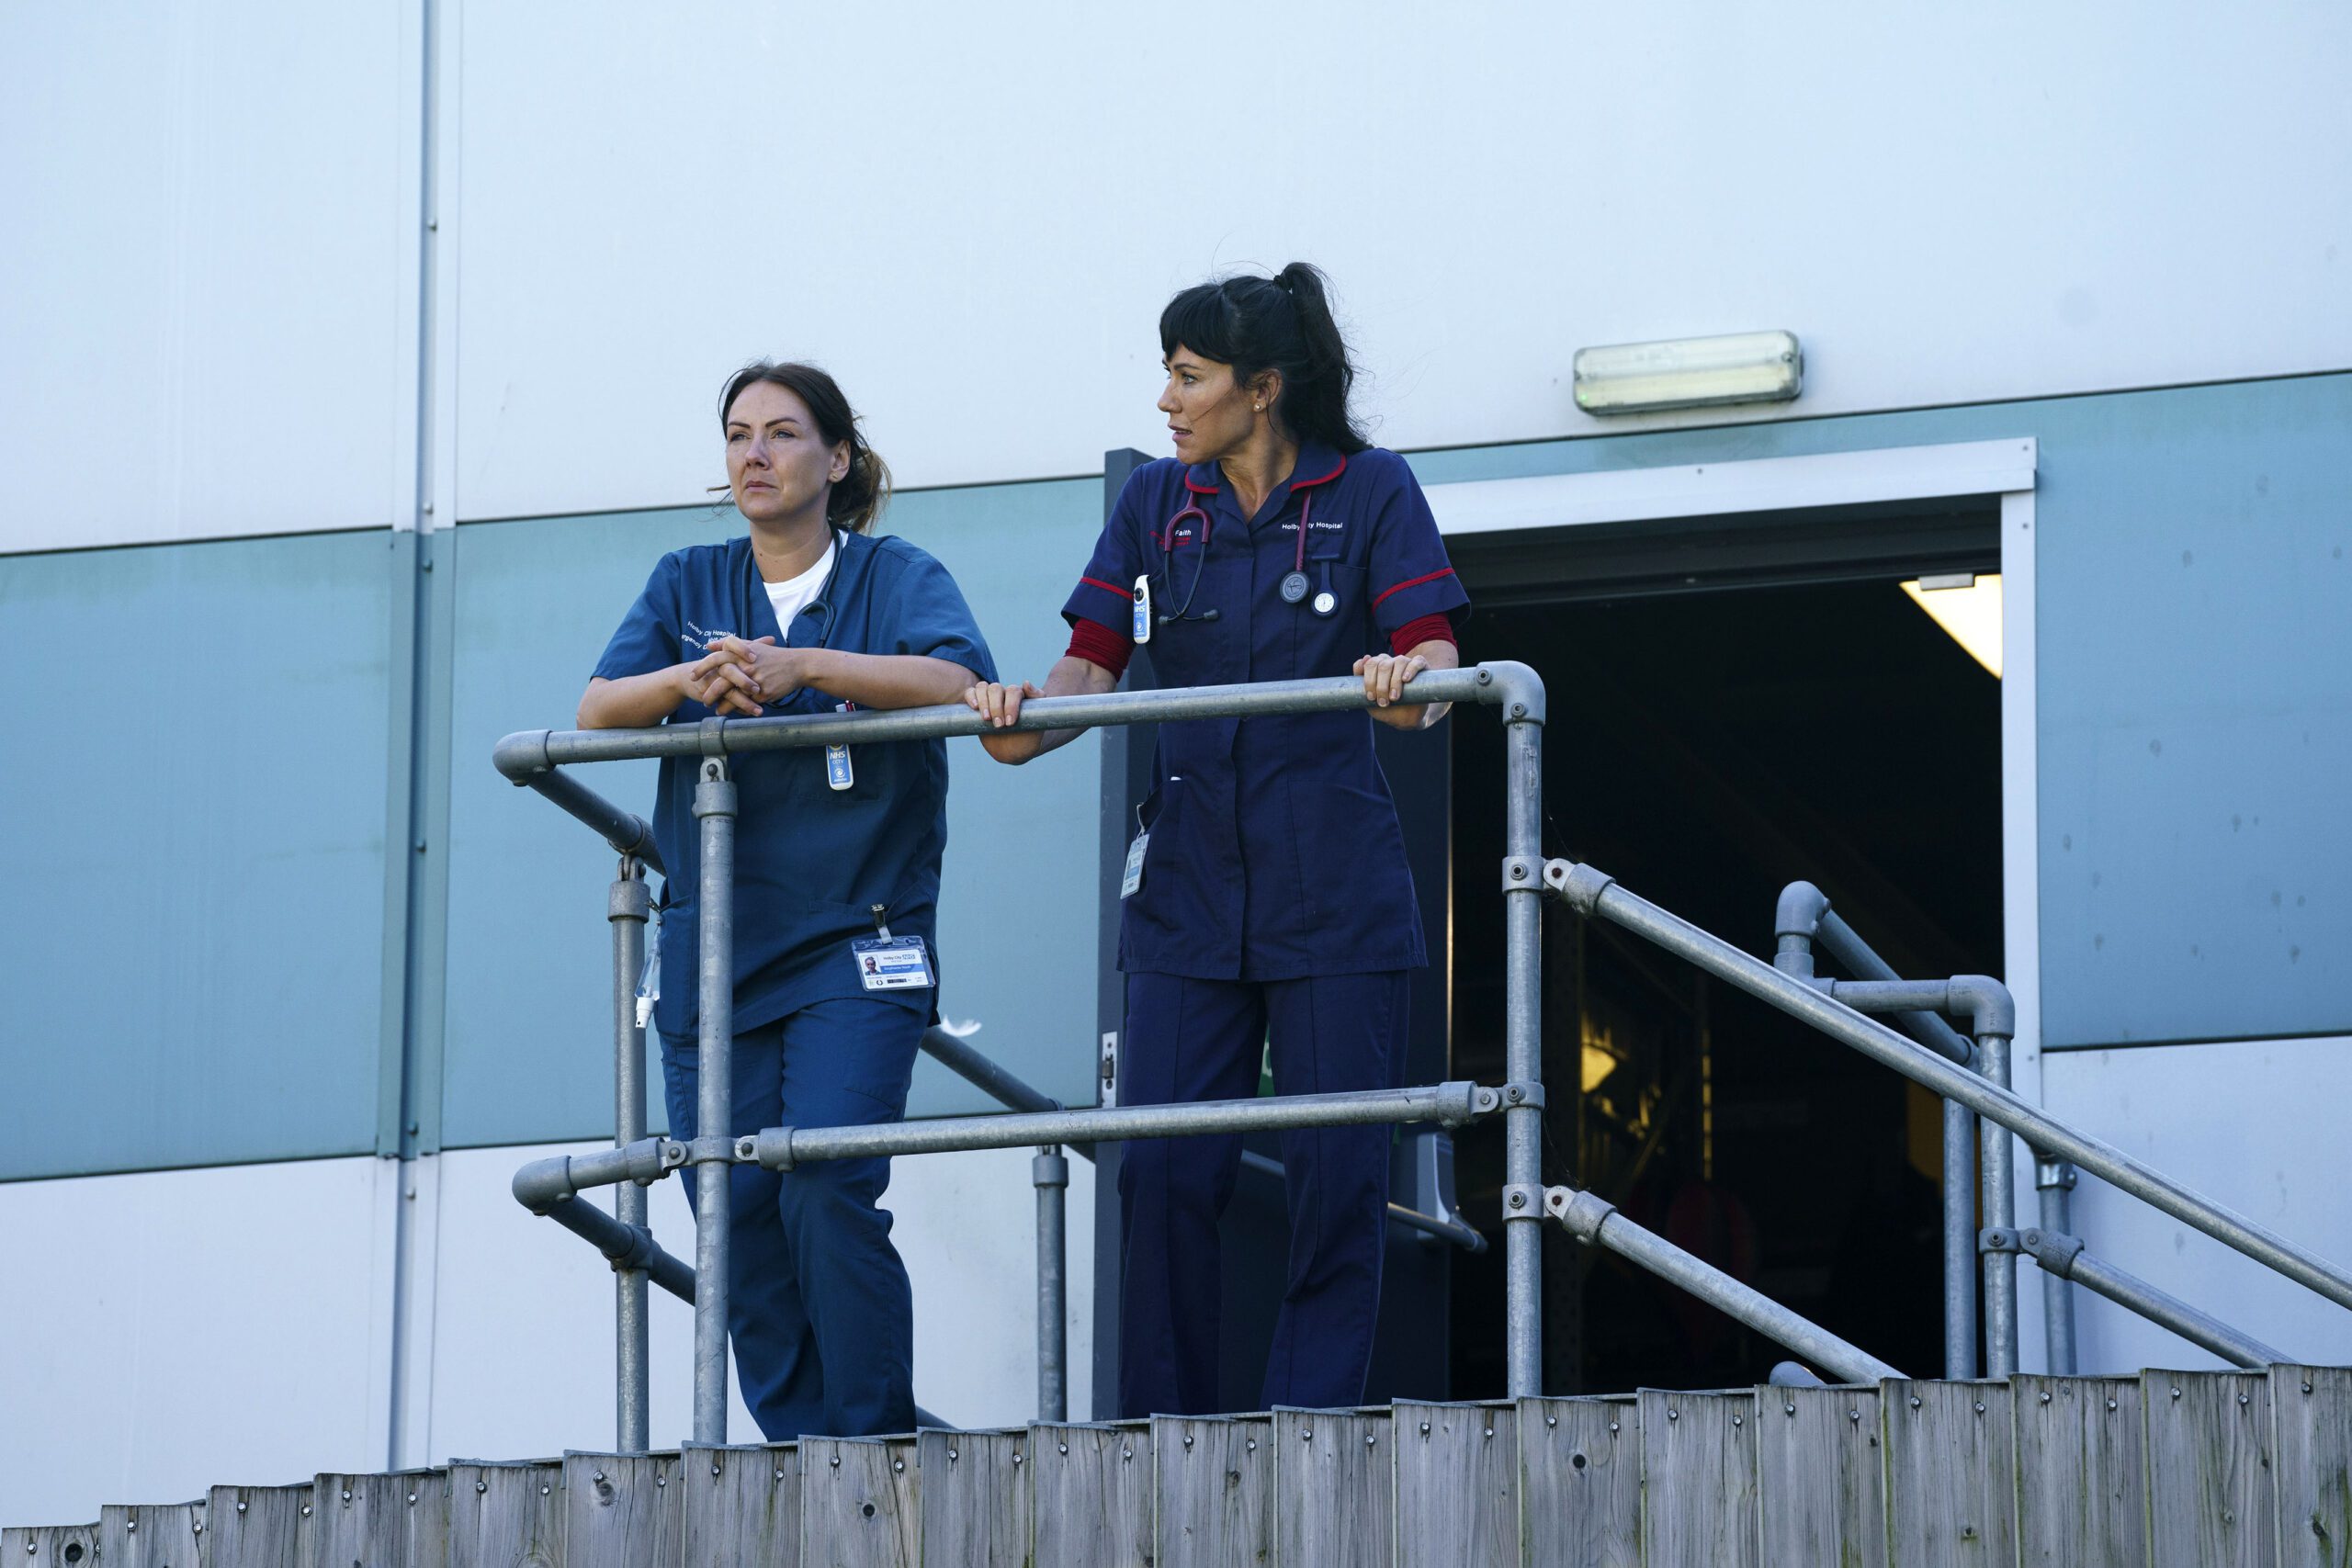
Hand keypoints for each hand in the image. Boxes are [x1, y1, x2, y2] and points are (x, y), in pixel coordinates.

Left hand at [688, 635, 809, 714]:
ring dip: (721, 705)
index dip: (702, 668)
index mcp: (742, 653)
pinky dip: (737, 709)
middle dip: (709, 692)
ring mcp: (754, 680)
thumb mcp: (752, 646)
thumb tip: (708, 646)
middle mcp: (746, 666)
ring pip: (732, 696)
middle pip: (721, 681)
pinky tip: (732, 712)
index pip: (716, 659)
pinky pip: (746, 704)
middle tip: (702, 699)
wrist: (798, 665)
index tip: (691, 677)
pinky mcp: (763, 693)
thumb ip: (729, 645)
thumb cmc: (774, 656)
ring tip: (715, 709)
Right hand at [964, 679, 1046, 762]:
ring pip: (983, 687)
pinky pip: (970, 692)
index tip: (1011, 723)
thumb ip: (1038, 704)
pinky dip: (970, 696)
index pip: (1013, 691)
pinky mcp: (978, 705)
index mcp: (1020, 696)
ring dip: (983, 702)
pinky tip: (974, 707)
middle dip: (996, 707)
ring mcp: (990, 698)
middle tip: (999, 726)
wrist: (1014, 752)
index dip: (1011, 705)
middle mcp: (1004, 694)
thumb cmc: (1028, 738)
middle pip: (996, 688)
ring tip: (986, 719)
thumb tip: (1025, 683)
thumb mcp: (1039, 725)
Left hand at [1353, 651, 1429, 726]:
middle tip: (1383, 702)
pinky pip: (1417, 662)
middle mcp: (1391, 662)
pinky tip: (1406, 680)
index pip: (1369, 664)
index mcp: (1377, 667)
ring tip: (1394, 697)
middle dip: (1381, 685)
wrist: (1408, 718)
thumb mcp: (1370, 701)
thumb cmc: (1387, 708)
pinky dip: (1411, 669)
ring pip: (1399, 662)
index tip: (1371, 698)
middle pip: (1382, 664)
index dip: (1368, 680)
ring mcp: (1406, 662)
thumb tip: (1362, 659)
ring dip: (1395, 681)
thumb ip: (1359, 684)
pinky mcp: (1421, 666)